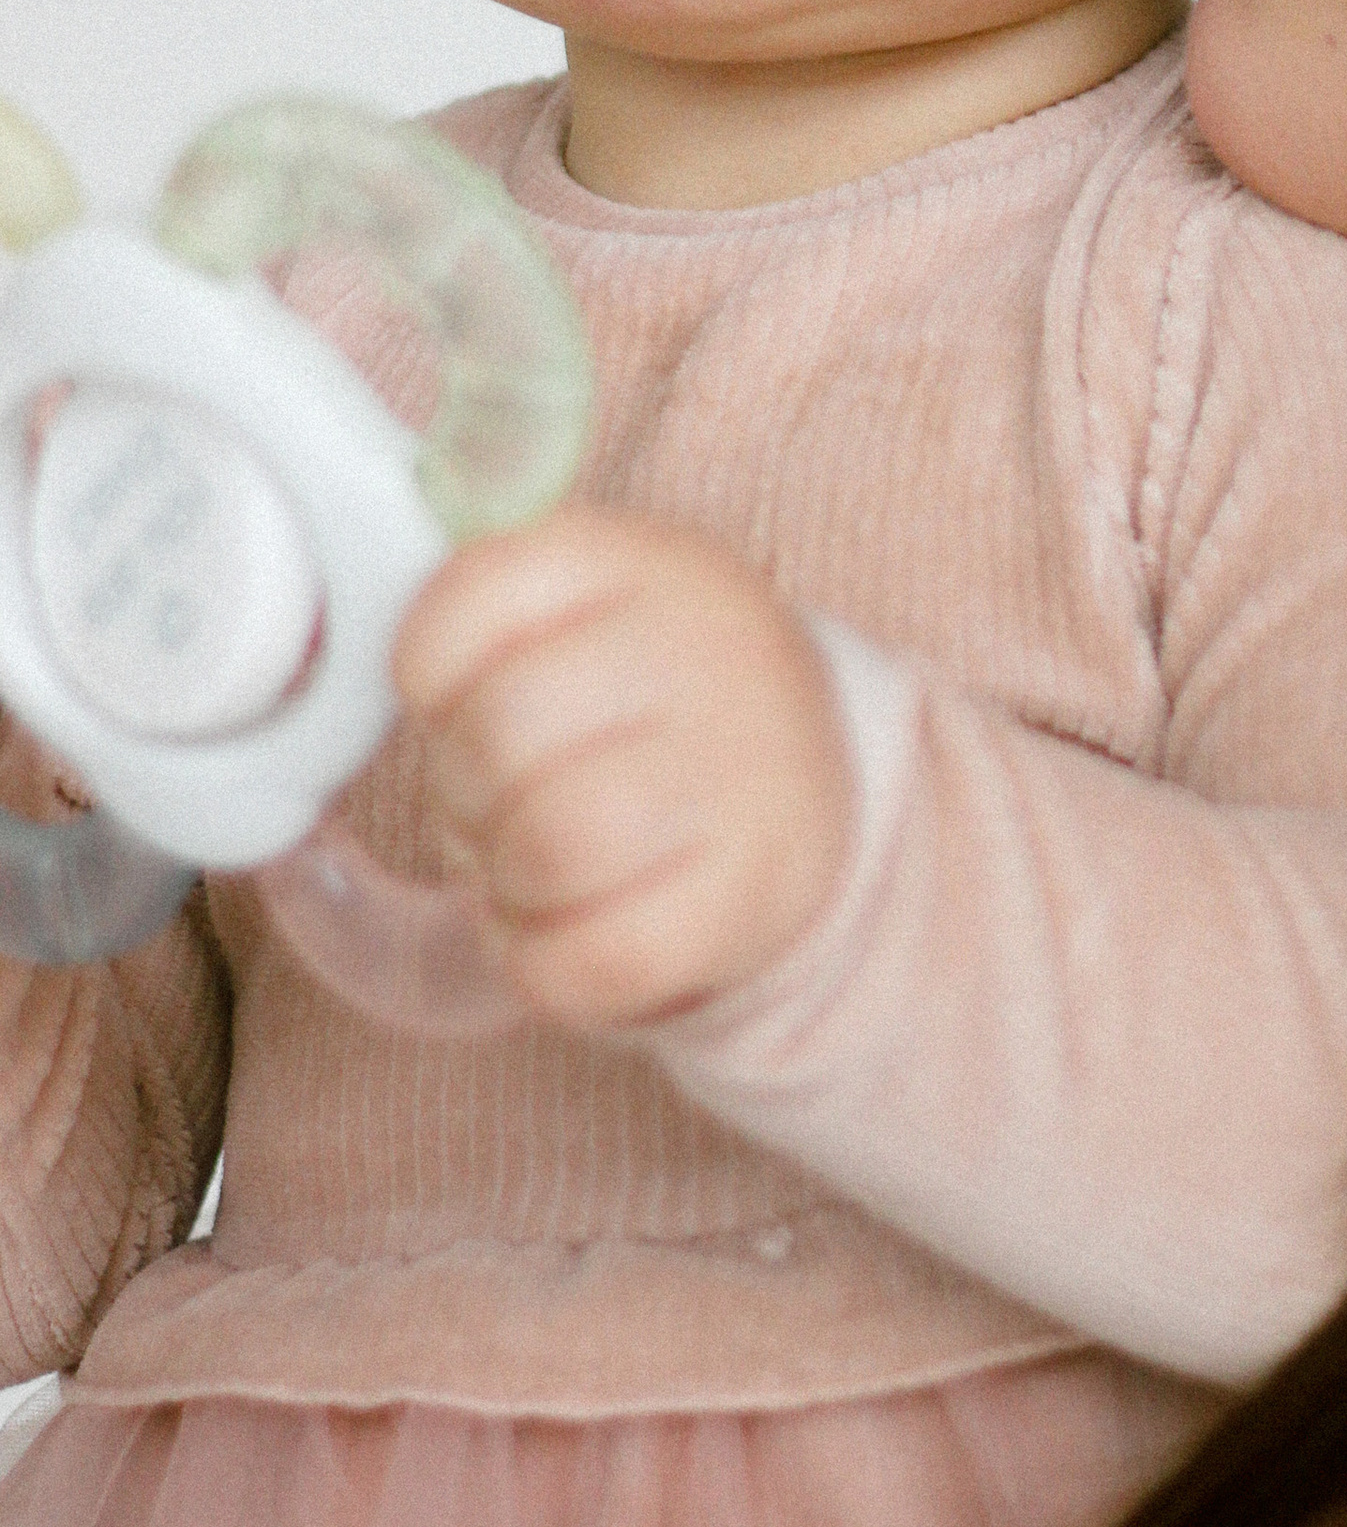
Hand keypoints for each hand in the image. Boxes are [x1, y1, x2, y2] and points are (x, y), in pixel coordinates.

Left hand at [395, 508, 853, 1031]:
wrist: (812, 795)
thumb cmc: (645, 711)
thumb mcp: (583, 617)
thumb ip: (476, 614)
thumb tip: (355, 672)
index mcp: (645, 562)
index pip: (472, 593)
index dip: (432, 671)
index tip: (463, 697)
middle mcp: (711, 650)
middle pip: (497, 733)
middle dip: (466, 789)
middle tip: (506, 798)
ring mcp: (748, 775)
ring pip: (545, 849)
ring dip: (505, 881)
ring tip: (539, 865)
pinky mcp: (752, 899)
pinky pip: (588, 960)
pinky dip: (545, 963)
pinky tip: (575, 927)